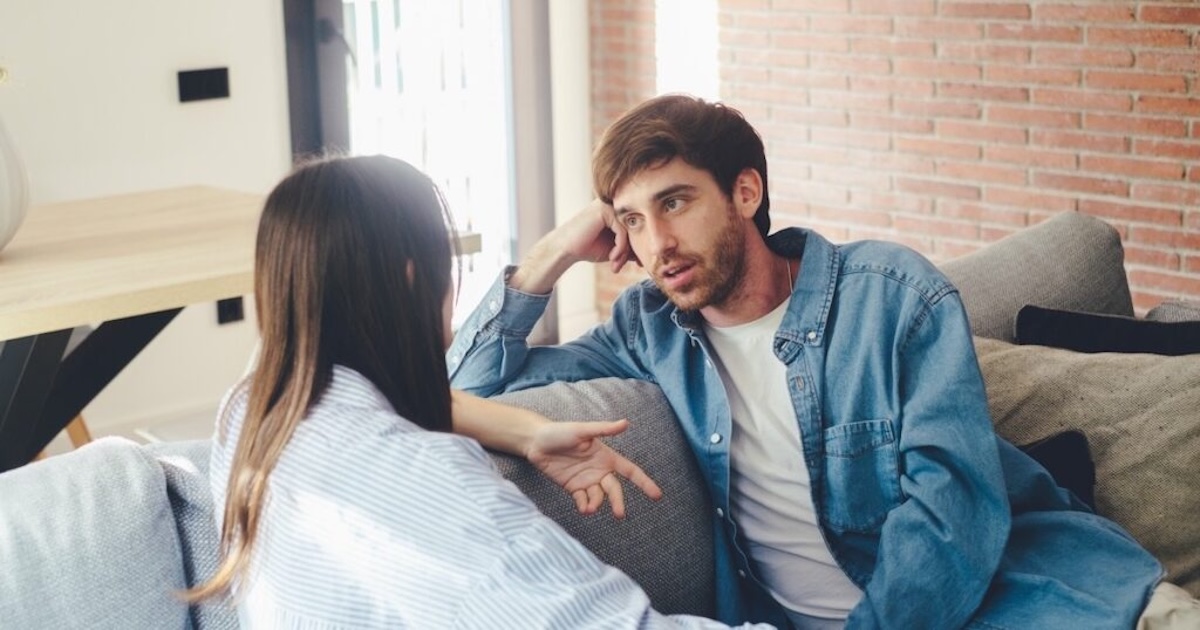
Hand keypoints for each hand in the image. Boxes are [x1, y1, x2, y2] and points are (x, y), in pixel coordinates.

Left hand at [525, 419, 662, 518]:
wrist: (535, 442)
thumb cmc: (559, 431)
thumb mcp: (582, 430)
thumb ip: (604, 429)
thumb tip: (626, 423)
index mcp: (606, 456)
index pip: (630, 471)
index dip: (644, 483)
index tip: (657, 496)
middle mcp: (599, 470)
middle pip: (615, 490)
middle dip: (618, 502)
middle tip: (619, 514)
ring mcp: (586, 480)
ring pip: (598, 498)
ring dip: (596, 504)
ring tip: (589, 508)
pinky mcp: (572, 488)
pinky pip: (583, 501)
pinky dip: (585, 507)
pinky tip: (583, 508)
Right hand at [554, 199, 638, 273]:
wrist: (566, 250)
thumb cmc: (588, 248)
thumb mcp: (616, 248)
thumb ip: (631, 245)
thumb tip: (651, 250)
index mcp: (618, 212)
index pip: (638, 228)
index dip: (638, 247)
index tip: (639, 264)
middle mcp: (615, 205)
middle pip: (636, 228)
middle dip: (633, 251)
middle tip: (629, 266)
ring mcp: (609, 205)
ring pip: (630, 230)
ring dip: (625, 252)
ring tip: (616, 265)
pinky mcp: (604, 210)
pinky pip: (622, 231)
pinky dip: (620, 248)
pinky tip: (612, 258)